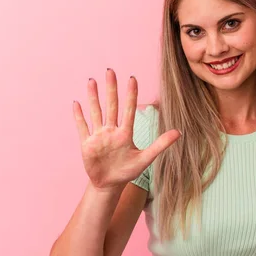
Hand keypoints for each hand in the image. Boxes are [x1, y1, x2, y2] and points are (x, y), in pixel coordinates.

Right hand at [73, 69, 180, 190]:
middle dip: (111, 88)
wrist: (109, 184)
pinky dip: (79, 116)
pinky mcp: (87, 144)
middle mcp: (111, 131)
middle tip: (110, 70)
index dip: (130, 95)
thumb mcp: (146, 158)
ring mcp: (99, 136)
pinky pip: (82, 127)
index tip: (132, 78)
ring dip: (93, 97)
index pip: (129, 110)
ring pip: (95, 112)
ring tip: (91, 81)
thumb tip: (179, 132)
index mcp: (125, 133)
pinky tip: (76, 103)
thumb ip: (161, 144)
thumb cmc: (127, 171)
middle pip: (111, 106)